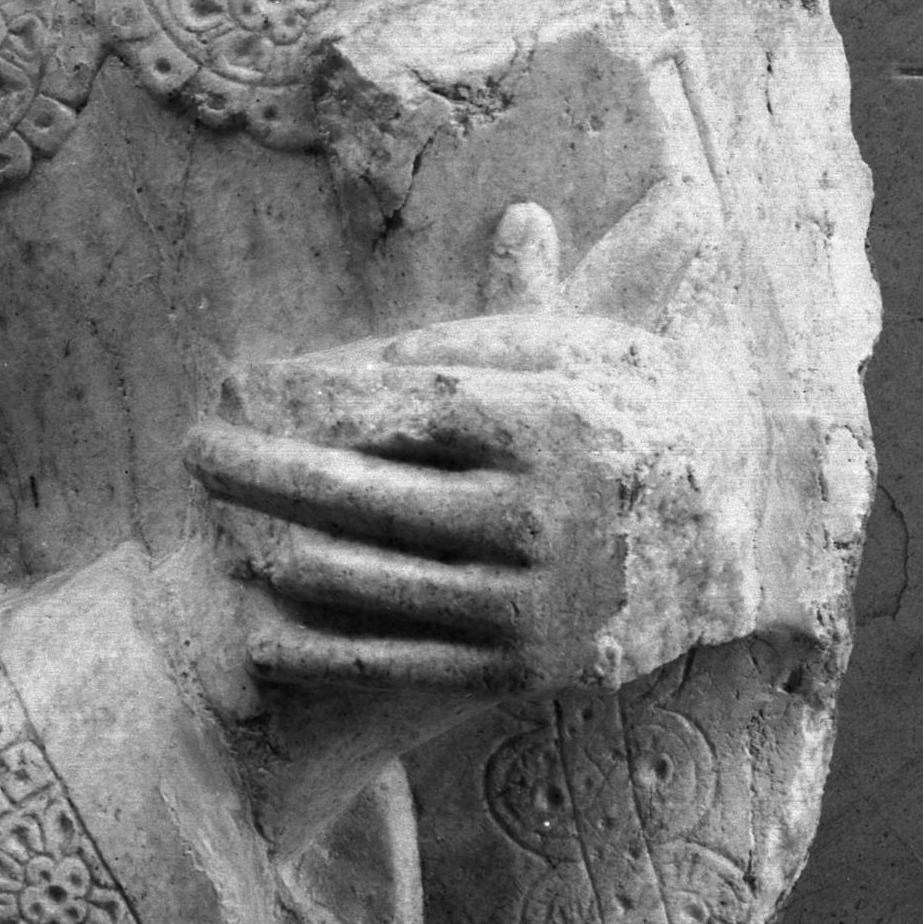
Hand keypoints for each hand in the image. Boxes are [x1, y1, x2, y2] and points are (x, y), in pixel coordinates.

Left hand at [180, 185, 755, 842]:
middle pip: (362, 494)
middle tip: (194, 450)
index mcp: (551, 424)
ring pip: (368, 579)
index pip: (402, 407)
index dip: (313, 398)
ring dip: (274, 552)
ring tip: (216, 524)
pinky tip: (252, 627)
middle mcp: (538, 515)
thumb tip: (480, 254)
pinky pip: (396, 660)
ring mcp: (528, 602)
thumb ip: (511, 314)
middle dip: (262, 472)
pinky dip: (318, 646)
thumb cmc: (634, 426)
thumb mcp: (592, 354)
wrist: (728, 555)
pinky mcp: (517, 670)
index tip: (241, 385)